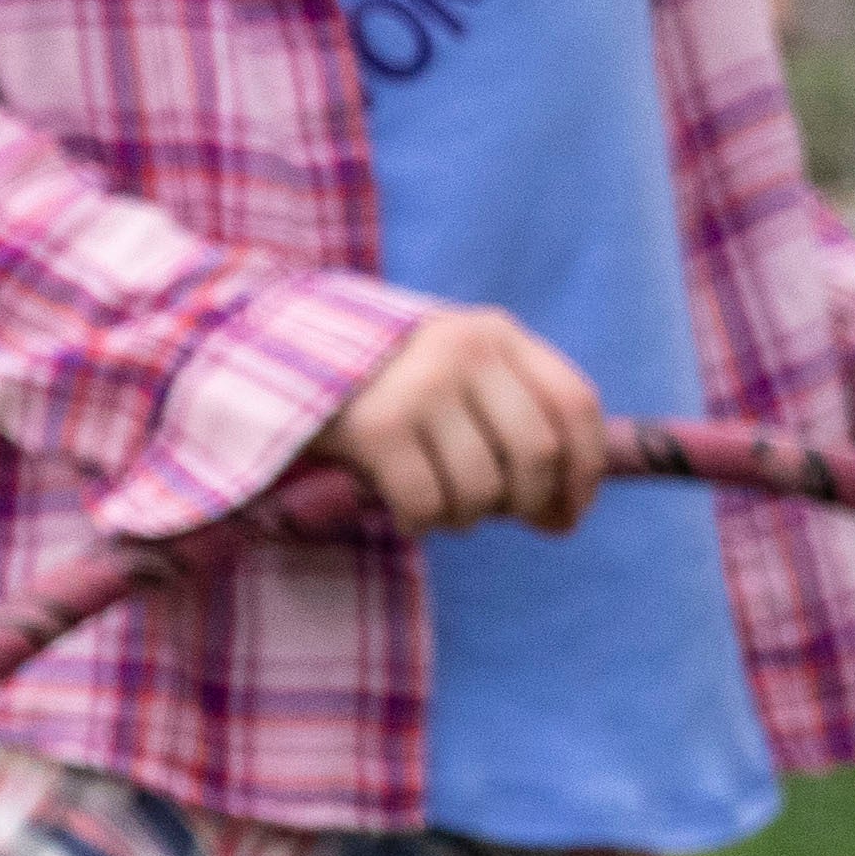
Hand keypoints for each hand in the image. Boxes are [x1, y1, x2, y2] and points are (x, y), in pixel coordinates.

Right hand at [325, 305, 610, 535]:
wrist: (270, 351)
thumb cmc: (378, 382)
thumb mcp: (451, 372)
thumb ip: (507, 415)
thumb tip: (562, 515)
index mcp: (495, 332)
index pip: (575, 404)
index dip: (584, 471)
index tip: (566, 512)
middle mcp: (464, 350)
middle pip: (537, 452)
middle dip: (527, 503)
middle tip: (500, 517)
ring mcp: (419, 385)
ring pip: (482, 486)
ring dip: (468, 518)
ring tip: (444, 512)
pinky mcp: (375, 425)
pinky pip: (427, 502)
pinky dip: (424, 523)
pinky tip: (409, 515)